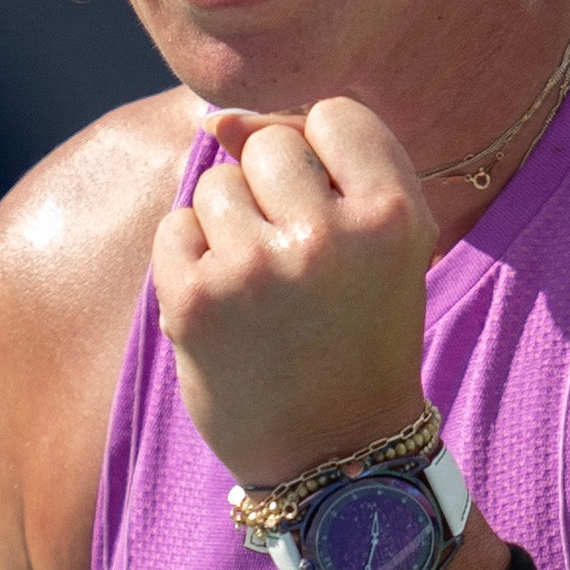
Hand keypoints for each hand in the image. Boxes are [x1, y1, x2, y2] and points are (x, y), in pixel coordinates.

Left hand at [158, 99, 436, 491]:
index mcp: (394, 216)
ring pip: (216, 185)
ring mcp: (258, 269)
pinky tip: (226, 311)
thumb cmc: (356, 335)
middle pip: (269, 144)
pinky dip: (190, 263)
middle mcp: (330, 238)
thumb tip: (219, 118)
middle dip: (271, 193)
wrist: (336, 455)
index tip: (330, 215)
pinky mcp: (196, 300)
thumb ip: (319, 162)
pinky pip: (174, 229)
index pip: (334, 115)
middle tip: (295, 268)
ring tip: (261, 294)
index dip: (322, 157)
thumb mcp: (375, 243)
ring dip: (227, 229)